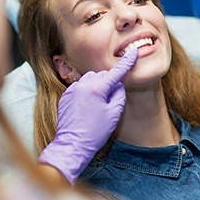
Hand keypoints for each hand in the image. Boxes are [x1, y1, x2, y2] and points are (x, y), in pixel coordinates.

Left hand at [38, 48, 137, 183]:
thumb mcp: (114, 114)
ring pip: (90, 79)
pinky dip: (86, 92)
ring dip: (97, 86)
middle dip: (109, 83)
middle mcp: (83, 85)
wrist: (72, 145)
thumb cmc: (95, 132)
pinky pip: (80, 87)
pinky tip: (87, 107)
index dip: (126, 62)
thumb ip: (119, 95)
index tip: (133, 53)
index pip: (116, 72)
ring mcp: (72, 90)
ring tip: (98, 105)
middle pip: (102, 76)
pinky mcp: (65, 96)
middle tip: (110, 101)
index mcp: (97, 88)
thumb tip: (118, 85)